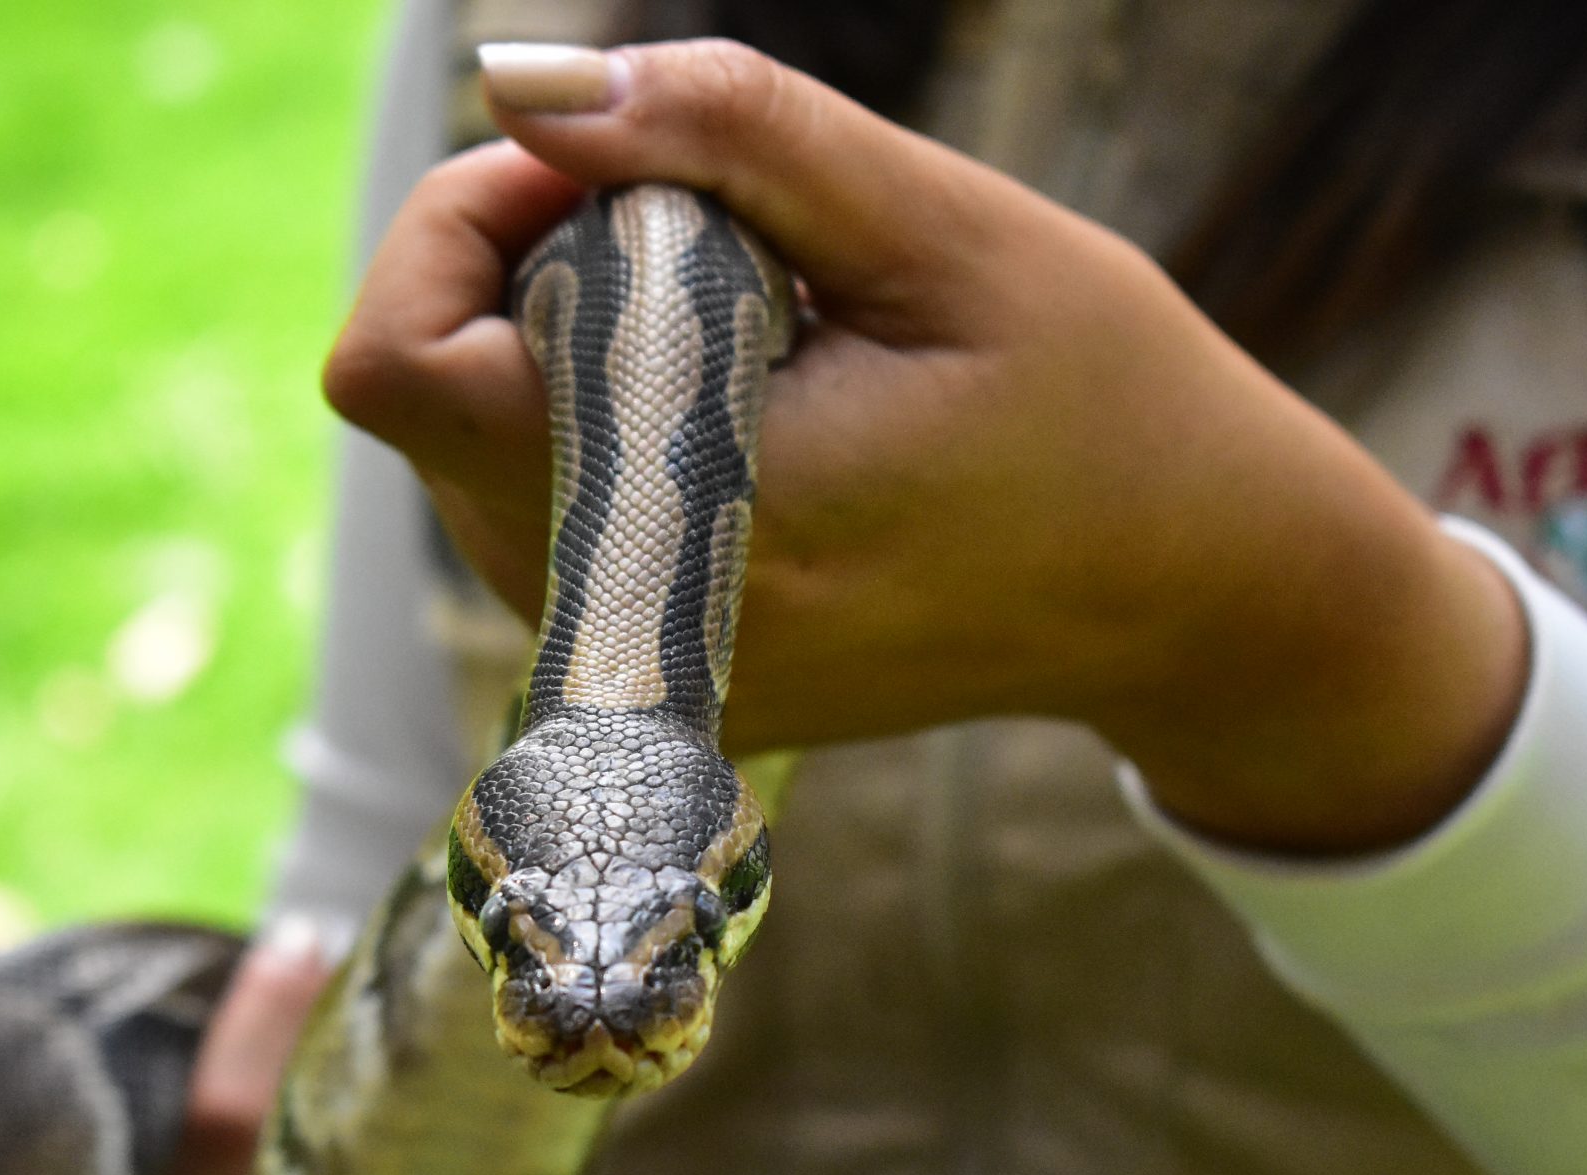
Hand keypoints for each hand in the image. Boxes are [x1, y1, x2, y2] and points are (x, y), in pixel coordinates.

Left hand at [321, 40, 1526, 854]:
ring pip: (472, 447)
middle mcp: (622, 633)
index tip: (612, 171)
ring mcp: (626, 676)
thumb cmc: (1103, 402)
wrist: (1187, 593)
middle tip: (741, 253)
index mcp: (683, 523)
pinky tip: (759, 417)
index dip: (464, 222)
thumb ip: (723, 135)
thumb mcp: (942, 230)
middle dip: (543, 270)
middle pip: (431, 392)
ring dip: (580, 348)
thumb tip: (517, 79)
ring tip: (770, 344)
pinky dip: (609, 426)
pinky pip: (535, 511)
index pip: (399, 366)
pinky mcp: (646, 683)